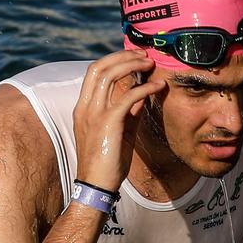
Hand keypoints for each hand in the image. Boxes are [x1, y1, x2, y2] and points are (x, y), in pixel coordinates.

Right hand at [71, 49, 158, 193]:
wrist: (97, 187)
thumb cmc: (107, 163)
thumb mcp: (119, 132)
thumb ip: (129, 112)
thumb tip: (143, 94)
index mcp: (84, 108)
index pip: (94, 72)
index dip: (114, 60)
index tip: (134, 58)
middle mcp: (85, 107)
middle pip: (99, 67)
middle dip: (122, 56)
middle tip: (144, 55)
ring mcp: (94, 113)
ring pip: (109, 74)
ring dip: (132, 65)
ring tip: (150, 64)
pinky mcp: (108, 122)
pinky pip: (128, 96)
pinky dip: (145, 87)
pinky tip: (158, 87)